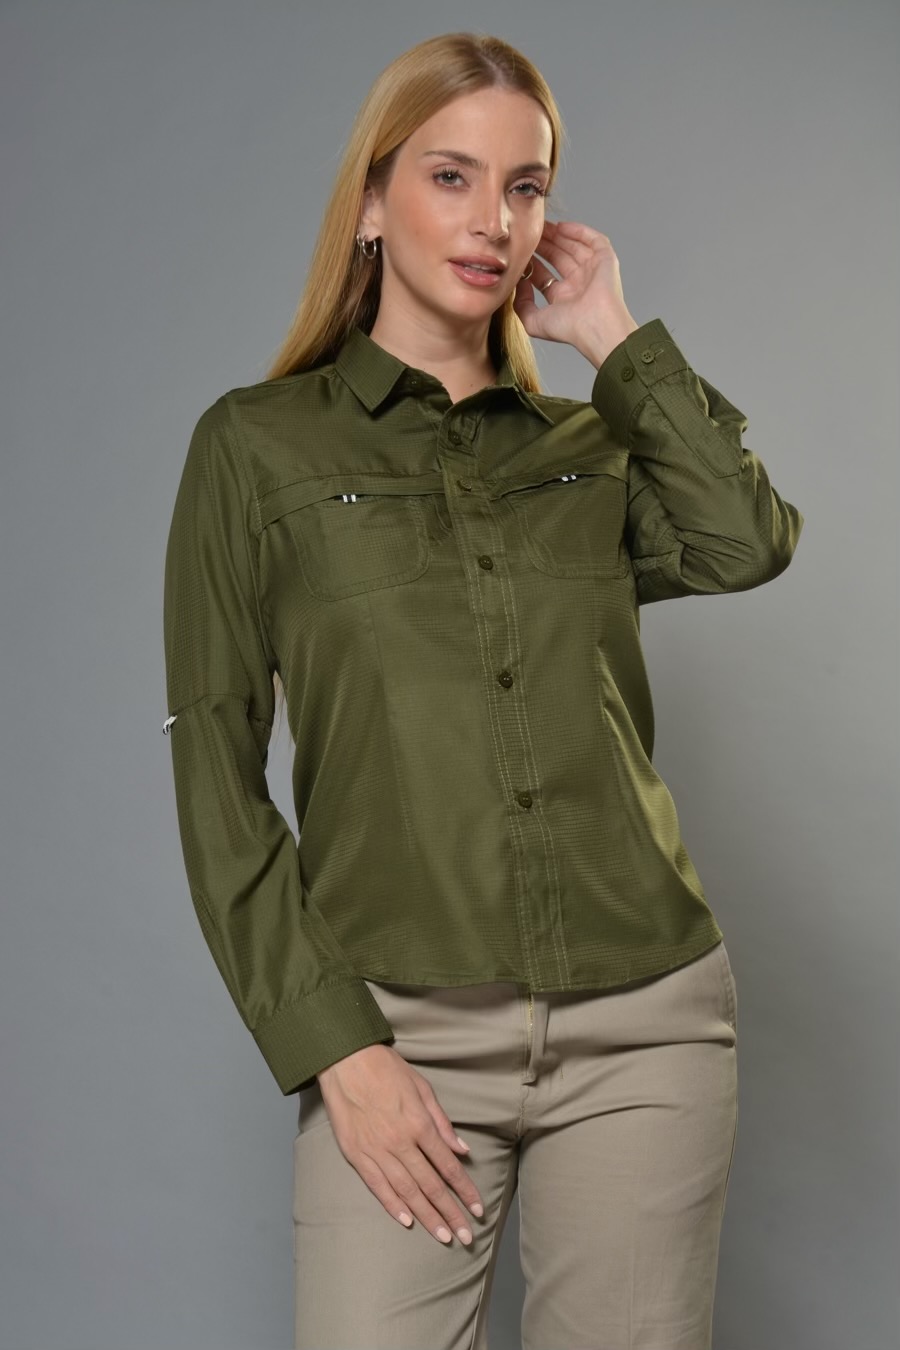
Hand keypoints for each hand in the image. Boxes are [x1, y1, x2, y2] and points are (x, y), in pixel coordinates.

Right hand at [316, 1043, 484, 1245]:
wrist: (345, 1060)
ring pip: (406, 1191)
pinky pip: (377, 1186)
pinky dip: (392, 1205)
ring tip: (443, 1236)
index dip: (465, 1190)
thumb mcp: (422, 1088)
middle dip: (451, 1213)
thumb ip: (442, 1122)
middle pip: (431, 1185)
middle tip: (467, 1237)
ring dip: (427, 1217)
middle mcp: (400, 1142)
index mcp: (419, 1124)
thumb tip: (462, 1149)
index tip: (479, 1209)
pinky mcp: (356, 1154)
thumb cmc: (386, 1069)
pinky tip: (406, 1221)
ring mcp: (376, 1150)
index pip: (449, 1166)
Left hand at [512, 219, 639, 363]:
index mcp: (563, 299)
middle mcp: (578, 284)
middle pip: (558, 258)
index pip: (545, 276)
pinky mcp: (606, 261)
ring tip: (542, 225)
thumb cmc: (568, 328)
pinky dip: (579, 231)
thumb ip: (521, 304)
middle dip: (544, 245)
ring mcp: (592, 271)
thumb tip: (519, 284)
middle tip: (530, 233)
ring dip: (558, 236)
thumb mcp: (533, 322)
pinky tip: (562, 226)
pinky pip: (593, 240)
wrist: (595, 325)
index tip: (520, 254)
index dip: (532, 264)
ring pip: (574, 247)